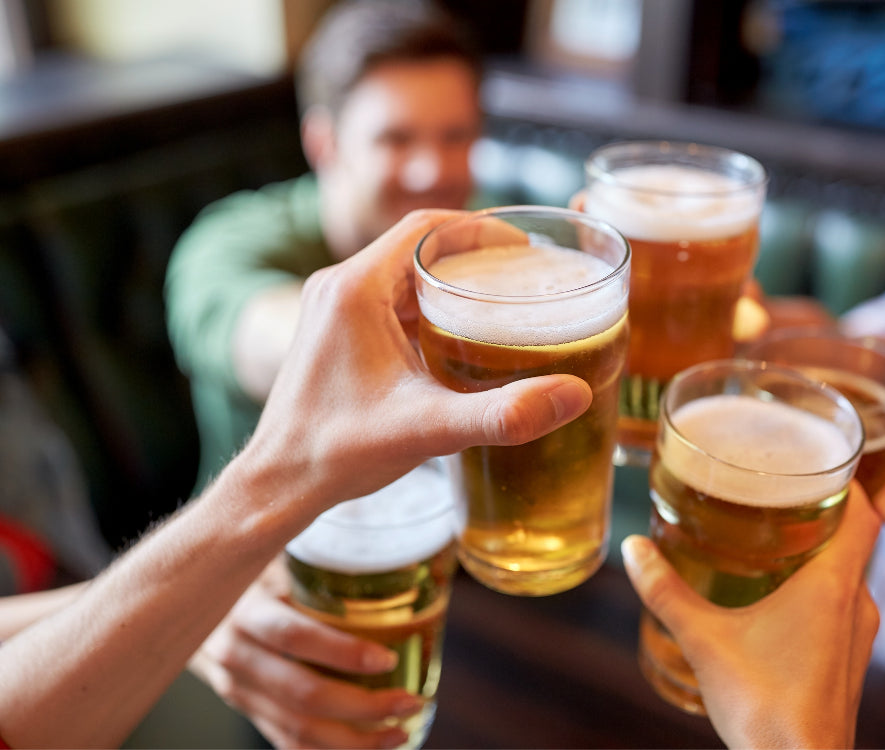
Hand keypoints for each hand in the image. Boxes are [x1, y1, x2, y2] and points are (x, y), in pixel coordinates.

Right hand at [191, 557, 419, 748]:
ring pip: (296, 730)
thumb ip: (316, 560)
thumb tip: (384, 541)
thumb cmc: (247, 571)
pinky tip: (365, 748)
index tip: (388, 658)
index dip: (344, 653)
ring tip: (399, 733)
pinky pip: (285, 742)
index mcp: (247, 611)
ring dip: (353, 742)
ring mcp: (236, 690)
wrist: (183, 602)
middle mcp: (236, 656)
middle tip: (410, 701)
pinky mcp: (244, 710)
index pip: (296, 637)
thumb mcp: (272, 557)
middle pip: (303, 695)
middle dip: (363, 706)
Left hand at [239, 208, 594, 519]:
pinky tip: (463, 338)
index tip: (523, 246)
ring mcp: (335, 310)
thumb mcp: (428, 429)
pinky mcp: (337, 334)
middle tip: (524, 275)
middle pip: (417, 246)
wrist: (278, 483)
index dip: (478, 229)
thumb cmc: (337, 451)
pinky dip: (429, 306)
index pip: (424, 227)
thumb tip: (572, 395)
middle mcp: (339, 288)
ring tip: (503, 300)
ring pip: (403, 274)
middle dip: (473, 254)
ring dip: (450, 281)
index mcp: (355, 289)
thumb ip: (502, 413)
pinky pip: (390, 301)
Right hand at [622, 483, 880, 749]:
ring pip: (850, 577)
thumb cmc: (762, 705)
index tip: (822, 462)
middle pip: (857, 541)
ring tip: (779, 539)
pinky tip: (782, 597)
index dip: (851, 482)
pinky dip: (822, 590)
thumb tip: (635, 549)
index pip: (866, 514)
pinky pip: (845, 608)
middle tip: (784, 493)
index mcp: (834, 586)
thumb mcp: (704, 639)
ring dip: (823, 555)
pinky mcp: (849, 664)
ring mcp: (859, 638)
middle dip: (824, 514)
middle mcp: (858, 605)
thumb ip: (666, 590)